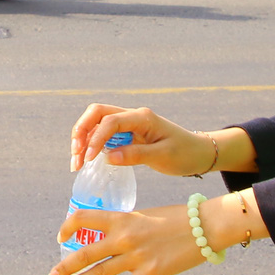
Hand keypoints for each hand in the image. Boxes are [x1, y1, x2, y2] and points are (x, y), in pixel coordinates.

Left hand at [48, 203, 208, 274]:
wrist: (206, 225)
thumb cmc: (180, 218)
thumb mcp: (147, 214)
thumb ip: (129, 224)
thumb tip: (116, 232)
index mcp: (123, 217)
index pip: (83, 217)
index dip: (68, 227)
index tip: (61, 238)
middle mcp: (124, 237)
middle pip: (85, 251)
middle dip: (65, 265)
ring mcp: (136, 256)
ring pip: (99, 272)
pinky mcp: (151, 273)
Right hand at [69, 103, 215, 175]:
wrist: (198, 152)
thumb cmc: (185, 154)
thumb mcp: (163, 157)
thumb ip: (136, 155)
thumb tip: (107, 157)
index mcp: (142, 118)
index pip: (110, 122)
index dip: (96, 139)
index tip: (89, 160)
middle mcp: (133, 116)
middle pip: (97, 113)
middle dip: (81, 132)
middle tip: (76, 157)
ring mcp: (129, 122)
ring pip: (97, 121)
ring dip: (83, 138)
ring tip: (77, 161)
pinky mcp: (127, 132)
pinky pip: (103, 132)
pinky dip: (92, 142)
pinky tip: (88, 158)